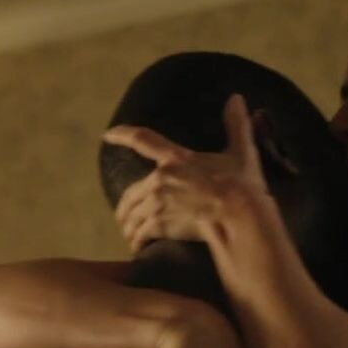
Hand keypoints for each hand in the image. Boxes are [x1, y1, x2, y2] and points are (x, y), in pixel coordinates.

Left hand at [106, 94, 270, 252]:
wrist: (239, 216)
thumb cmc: (241, 185)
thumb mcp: (240, 152)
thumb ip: (236, 125)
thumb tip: (237, 98)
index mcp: (175, 158)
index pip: (142, 140)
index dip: (122, 135)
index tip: (107, 136)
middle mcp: (160, 178)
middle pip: (130, 192)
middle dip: (126, 207)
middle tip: (124, 217)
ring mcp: (157, 202)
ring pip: (131, 215)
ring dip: (129, 226)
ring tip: (131, 236)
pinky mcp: (159, 225)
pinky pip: (138, 234)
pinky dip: (136, 242)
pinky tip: (137, 249)